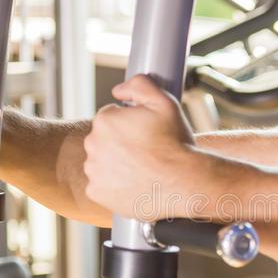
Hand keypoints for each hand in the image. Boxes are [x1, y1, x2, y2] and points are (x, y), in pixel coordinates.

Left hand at [83, 75, 202, 220]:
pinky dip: (114, 185)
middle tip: (146, 153)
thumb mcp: (165, 103)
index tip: (146, 135)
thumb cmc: (176, 144)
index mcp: (105, 120)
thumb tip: (118, 90)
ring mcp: (93, 170)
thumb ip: (139, 85)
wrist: (184, 183)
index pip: (111, 118)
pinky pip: (101, 185)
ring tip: (142, 169)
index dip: (131, 125)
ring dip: (117, 164)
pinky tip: (135, 183)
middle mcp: (93, 144)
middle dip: (122, 144)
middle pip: (104, 140)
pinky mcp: (96, 192)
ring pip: (102, 162)